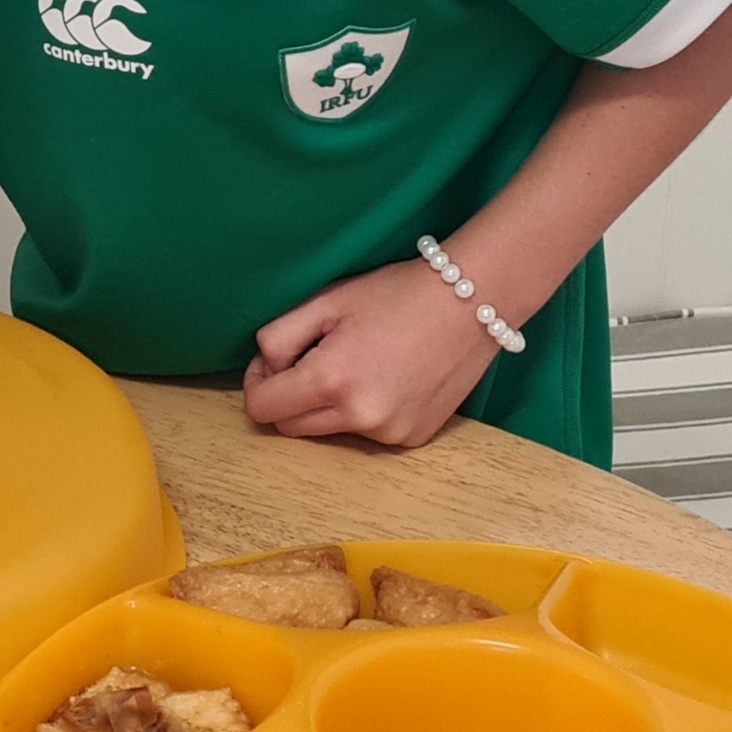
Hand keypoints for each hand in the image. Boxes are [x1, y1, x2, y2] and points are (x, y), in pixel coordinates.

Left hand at [240, 258, 503, 447]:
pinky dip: (364, 411)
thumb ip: (279, 338)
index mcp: (331, 381)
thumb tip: (264, 370)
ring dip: (328, 406)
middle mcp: (360, 416)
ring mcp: (390, 433)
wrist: (473, 301)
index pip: (262, 410)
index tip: (272, 364)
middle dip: (288, 398)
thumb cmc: (397, 293)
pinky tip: (388, 376)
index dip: (258, 383)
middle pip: (291, 427)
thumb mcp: (326, 302)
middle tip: (308, 359)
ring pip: (330, 431)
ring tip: (358, 362)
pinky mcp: (414, 438)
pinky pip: (368, 433)